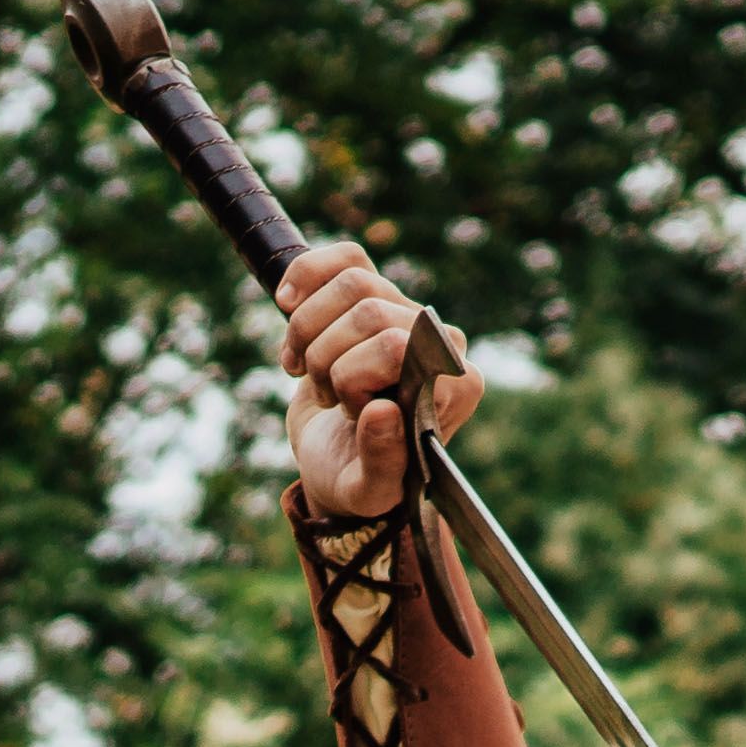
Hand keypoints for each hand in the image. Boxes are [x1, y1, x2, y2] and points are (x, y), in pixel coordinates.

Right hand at [277, 240, 481, 516]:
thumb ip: (382, 461)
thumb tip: (382, 411)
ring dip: (308, 330)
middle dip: (326, 358)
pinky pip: (344, 256)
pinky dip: (304, 278)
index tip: (347, 412)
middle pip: (368, 310)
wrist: (337, 457)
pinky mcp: (376, 293)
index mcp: (457, 386)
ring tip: (306, 371)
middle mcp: (443, 342)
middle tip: (326, 400)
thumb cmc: (359, 478)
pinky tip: (288, 307)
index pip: (395, 346)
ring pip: (350, 281)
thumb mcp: (368, 490)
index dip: (350, 376)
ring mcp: (408, 311)